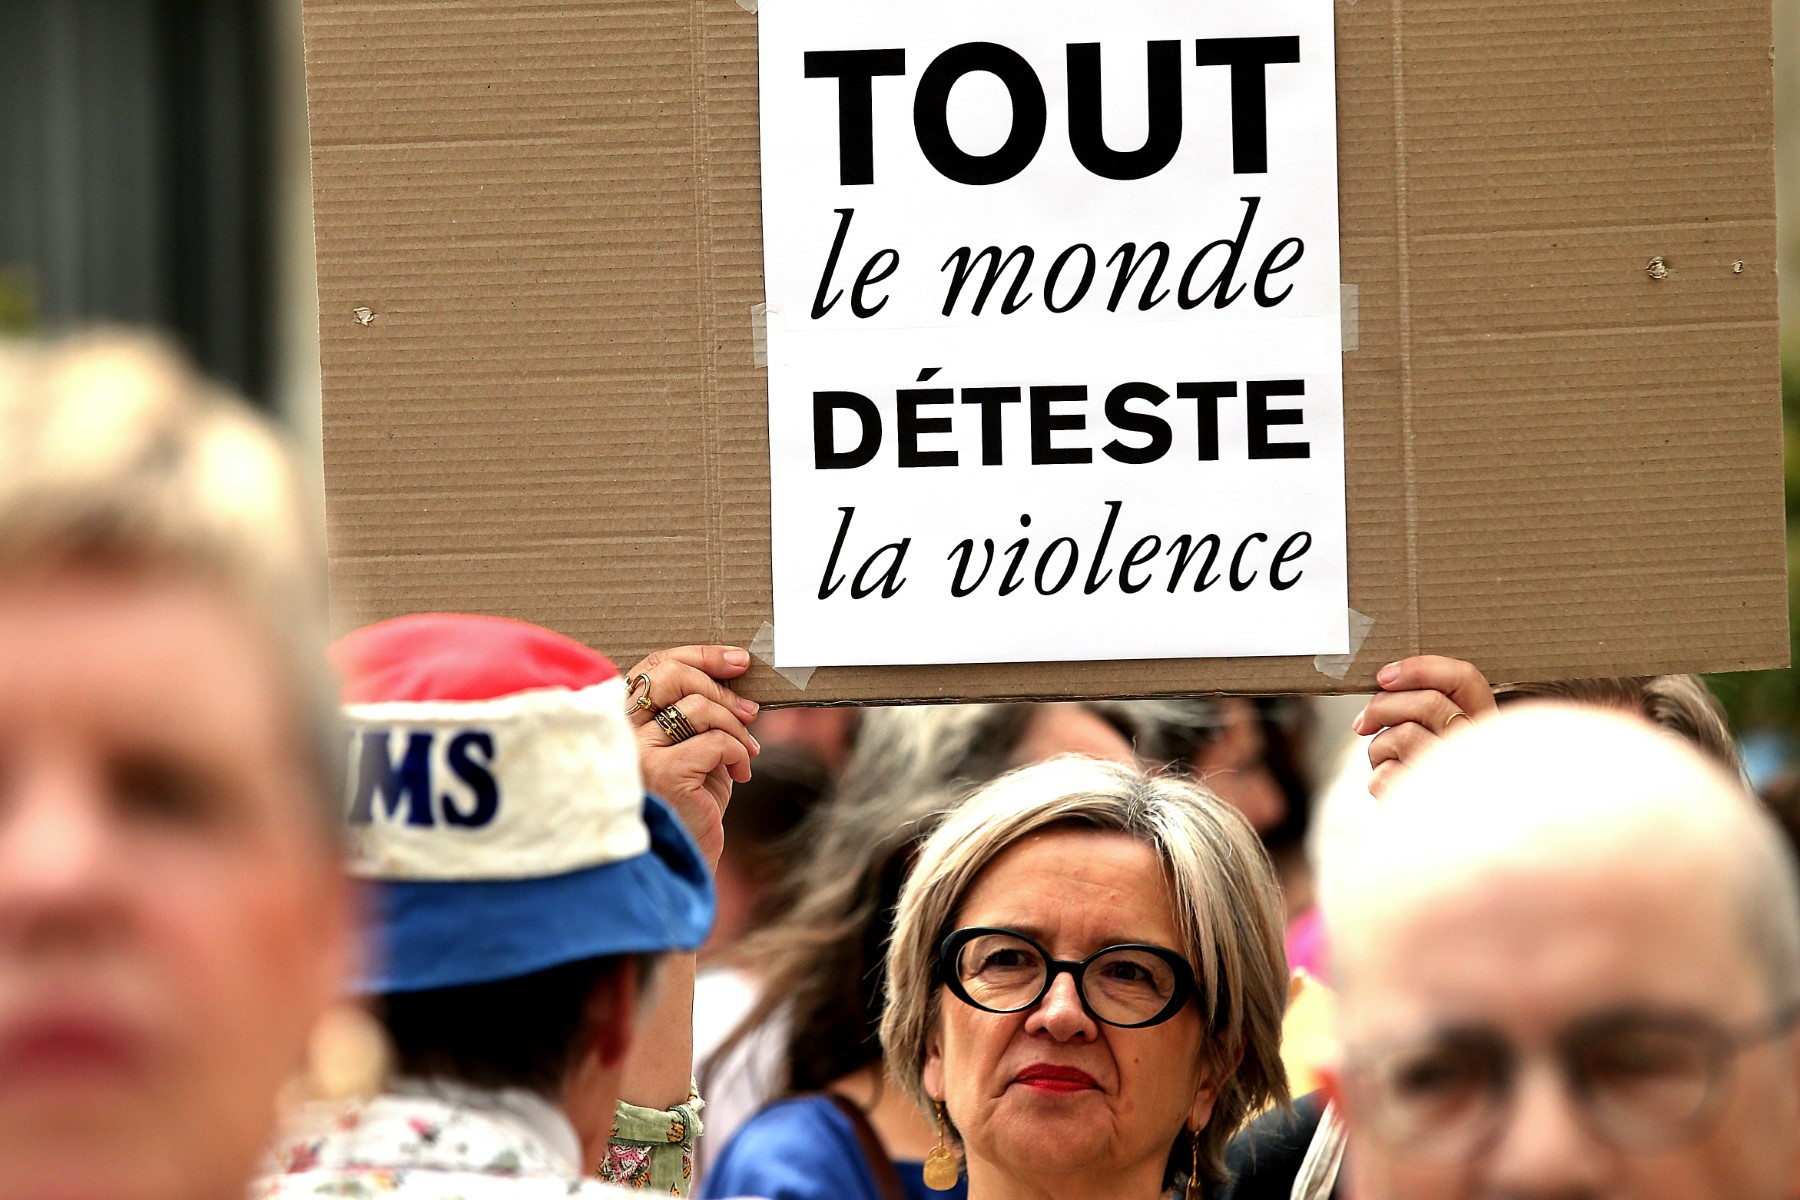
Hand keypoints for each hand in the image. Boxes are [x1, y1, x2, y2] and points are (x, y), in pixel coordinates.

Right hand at [624, 645, 759, 867]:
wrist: (679, 862)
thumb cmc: (687, 804)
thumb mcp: (692, 748)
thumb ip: (698, 712)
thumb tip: (734, 671)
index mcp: (621, 721)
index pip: (653, 666)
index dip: (699, 656)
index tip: (738, 661)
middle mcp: (619, 733)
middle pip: (670, 675)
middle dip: (721, 688)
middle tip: (750, 711)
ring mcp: (637, 753)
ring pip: (698, 707)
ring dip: (736, 727)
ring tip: (747, 752)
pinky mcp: (664, 774)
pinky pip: (716, 742)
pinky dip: (739, 754)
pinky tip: (740, 774)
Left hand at [1352, 655, 1496, 796]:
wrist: (1447, 853)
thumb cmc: (1436, 788)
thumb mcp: (1440, 742)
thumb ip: (1423, 710)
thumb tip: (1383, 684)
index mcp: (1488, 729)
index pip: (1466, 679)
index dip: (1422, 668)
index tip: (1384, 675)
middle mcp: (1483, 752)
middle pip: (1428, 703)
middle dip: (1382, 706)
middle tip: (1363, 723)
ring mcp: (1461, 780)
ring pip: (1402, 736)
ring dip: (1378, 749)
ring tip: (1386, 765)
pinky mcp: (1432, 808)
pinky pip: (1385, 776)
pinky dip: (1378, 781)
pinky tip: (1394, 794)